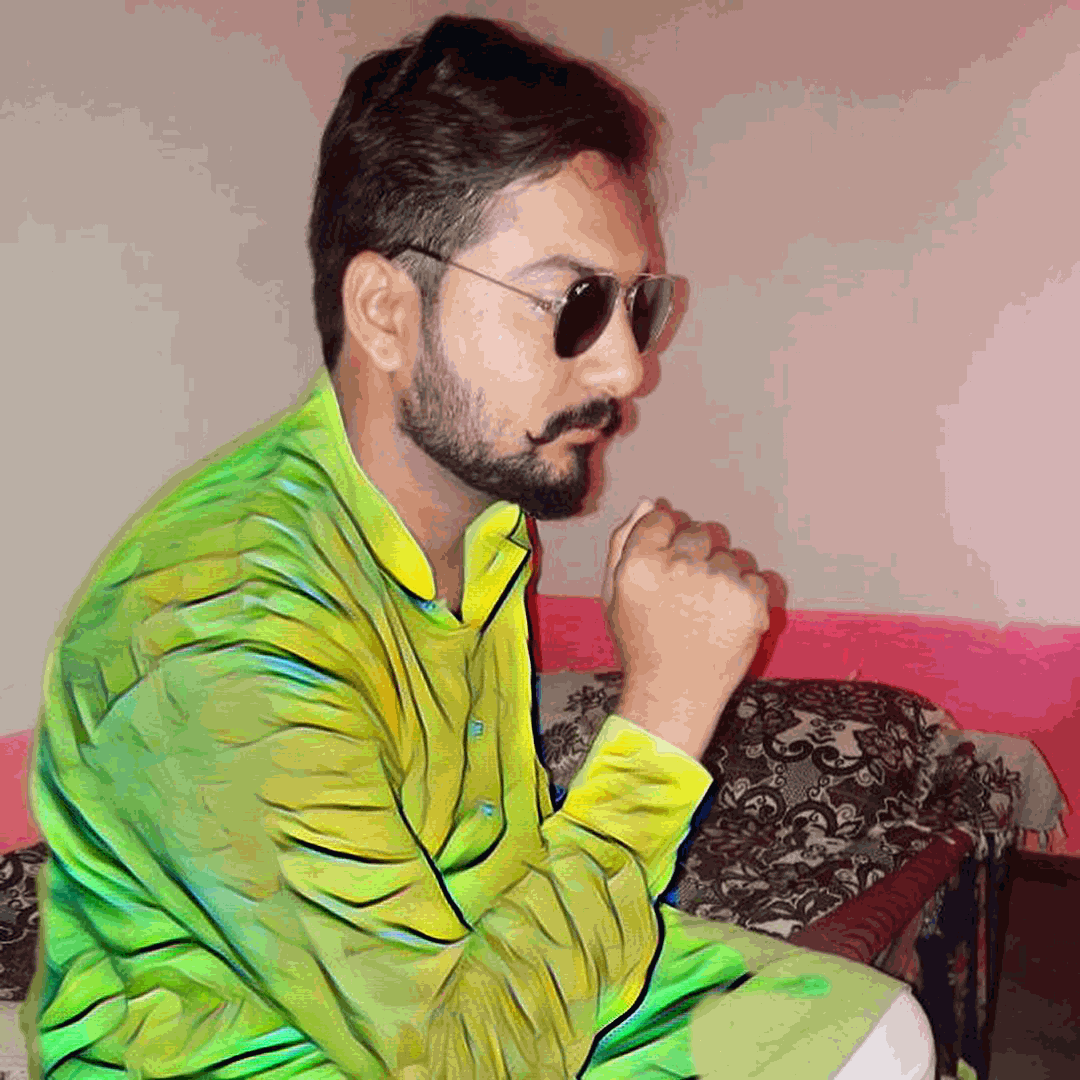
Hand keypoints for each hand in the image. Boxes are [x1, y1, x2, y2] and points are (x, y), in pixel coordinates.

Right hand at [603, 497, 773, 759]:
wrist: (674, 694)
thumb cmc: (641, 642)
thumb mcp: (615, 593)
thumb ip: (624, 543)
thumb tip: (650, 502)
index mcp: (640, 563)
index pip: (662, 518)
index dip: (666, 539)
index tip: (667, 564)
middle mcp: (679, 566)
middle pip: (699, 531)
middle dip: (695, 554)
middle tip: (687, 594)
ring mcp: (718, 582)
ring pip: (730, 554)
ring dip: (723, 575)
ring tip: (706, 611)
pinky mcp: (750, 601)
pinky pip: (756, 576)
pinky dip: (747, 595)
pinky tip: (726, 619)